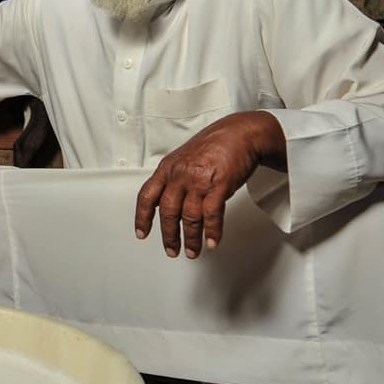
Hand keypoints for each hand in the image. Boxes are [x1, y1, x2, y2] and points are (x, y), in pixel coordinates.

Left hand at [134, 111, 285, 258]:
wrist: (242, 133)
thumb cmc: (215, 145)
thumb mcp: (184, 158)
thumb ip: (173, 178)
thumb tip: (166, 200)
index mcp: (167, 168)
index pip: (147, 195)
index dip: (142, 217)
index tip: (142, 233)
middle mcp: (180, 175)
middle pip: (168, 212)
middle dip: (169, 235)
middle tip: (171, 250)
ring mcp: (198, 180)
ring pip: (189, 217)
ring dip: (191, 238)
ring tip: (193, 251)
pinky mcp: (219, 184)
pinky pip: (212, 214)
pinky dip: (212, 231)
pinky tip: (211, 241)